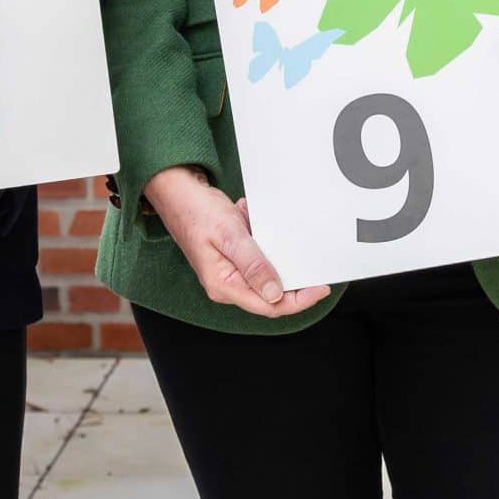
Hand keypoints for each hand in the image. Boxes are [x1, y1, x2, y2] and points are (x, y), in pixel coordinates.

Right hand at [143, 166, 330, 319]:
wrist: (178, 192)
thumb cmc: (196, 212)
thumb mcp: (229, 236)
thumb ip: (253, 265)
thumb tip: (275, 294)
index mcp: (224, 285)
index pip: (269, 305)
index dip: (299, 300)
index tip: (320, 287)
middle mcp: (227, 284)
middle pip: (271, 294)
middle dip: (293, 278)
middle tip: (313, 263)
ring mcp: (230, 272)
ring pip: (267, 273)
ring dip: (274, 252)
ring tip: (266, 228)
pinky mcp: (233, 258)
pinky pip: (258, 256)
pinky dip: (262, 238)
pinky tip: (250, 219)